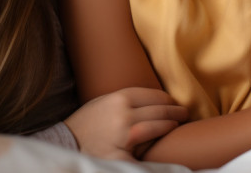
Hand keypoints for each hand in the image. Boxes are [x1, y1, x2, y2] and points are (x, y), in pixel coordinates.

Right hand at [64, 87, 187, 160]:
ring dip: (169, 125)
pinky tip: (162, 146)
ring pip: (157, 127)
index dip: (167, 98)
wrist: (66, 143)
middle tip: (184, 113)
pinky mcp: (121, 155)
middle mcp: (123, 114)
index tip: (173, 101)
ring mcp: (123, 135)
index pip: (154, 95)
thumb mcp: (104, 101)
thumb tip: (153, 100)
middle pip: (159, 110)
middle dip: (175, 111)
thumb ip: (126, 100)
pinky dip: (155, 148)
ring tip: (176, 124)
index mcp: (119, 98)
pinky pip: (145, 151)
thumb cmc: (86, 122)